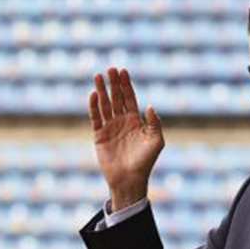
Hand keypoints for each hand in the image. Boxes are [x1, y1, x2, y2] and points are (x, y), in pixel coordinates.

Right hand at [88, 67, 163, 210]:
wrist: (129, 179)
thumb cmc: (145, 161)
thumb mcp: (156, 141)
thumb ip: (154, 123)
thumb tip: (150, 106)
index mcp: (135, 121)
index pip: (129, 98)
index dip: (126, 85)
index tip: (123, 71)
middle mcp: (122, 121)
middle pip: (116, 98)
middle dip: (113, 83)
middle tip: (110, 69)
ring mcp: (110, 127)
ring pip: (104, 105)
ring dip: (101, 91)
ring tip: (98, 76)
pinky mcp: (99, 135)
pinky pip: (95, 118)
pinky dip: (93, 106)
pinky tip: (93, 95)